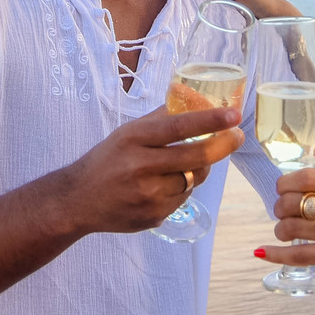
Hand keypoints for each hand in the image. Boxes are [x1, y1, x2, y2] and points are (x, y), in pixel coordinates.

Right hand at [65, 105, 243, 234]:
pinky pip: (183, 200)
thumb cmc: (107, 160)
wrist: (78, 200)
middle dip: (222, 145)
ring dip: (199, 170)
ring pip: (193, 180)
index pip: (178, 127)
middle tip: (236, 136)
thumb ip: (159, 118)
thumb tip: (193, 97)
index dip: (209, 121)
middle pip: (194, 157)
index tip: (234, 115)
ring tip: (186, 163)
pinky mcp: (152, 217)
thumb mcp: (127, 133)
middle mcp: (140, 168)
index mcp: (133, 139)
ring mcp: (147, 196)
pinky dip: (182, 190)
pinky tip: (164, 186)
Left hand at [260, 168, 314, 286]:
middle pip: (292, 203)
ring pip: (292, 229)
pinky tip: (262, 252)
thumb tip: (290, 188)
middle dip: (278, 209)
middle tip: (282, 214)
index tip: (282, 191)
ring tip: (285, 232)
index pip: (304, 178)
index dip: (283, 185)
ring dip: (280, 231)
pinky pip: (300, 255)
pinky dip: (276, 255)